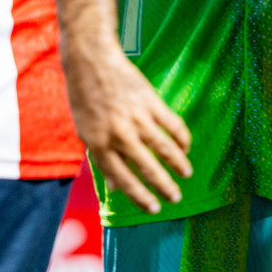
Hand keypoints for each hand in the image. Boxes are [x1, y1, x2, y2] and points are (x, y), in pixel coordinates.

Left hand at [63, 40, 191, 214]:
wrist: (91, 63)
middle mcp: (118, 134)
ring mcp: (135, 117)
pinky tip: (186, 147)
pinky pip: (171, 123)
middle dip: (163, 186)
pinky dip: (181, 137)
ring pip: (163, 147)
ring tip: (187, 174)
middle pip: (146, 166)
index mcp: (98, 145)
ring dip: (178, 163)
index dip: (140, 196)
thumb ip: (100, 157)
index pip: (122, 179)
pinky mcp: (150, 101)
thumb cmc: (84, 99)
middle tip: (176, 198)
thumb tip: (113, 186)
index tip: (154, 208)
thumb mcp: (85, 132)